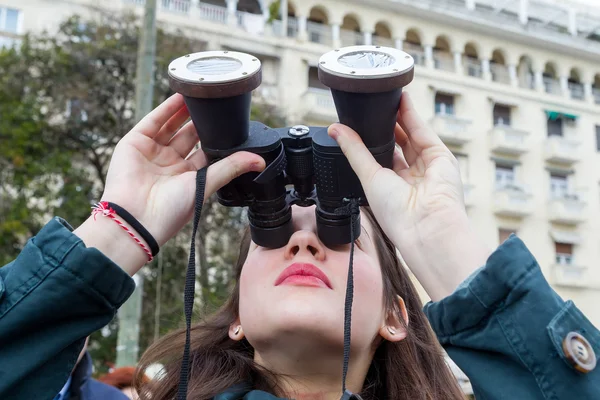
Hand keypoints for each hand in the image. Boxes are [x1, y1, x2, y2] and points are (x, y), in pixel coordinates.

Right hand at [75, 94, 263, 274]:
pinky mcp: (135, 143)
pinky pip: (153, 121)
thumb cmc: (170, 211)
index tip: (231, 123)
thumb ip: (230, 168)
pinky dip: (167, 108)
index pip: (205, 152)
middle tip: (217, 104)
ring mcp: (151, 153)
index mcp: (187, 178)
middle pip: (188, 136)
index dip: (216, 138)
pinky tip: (181, 96)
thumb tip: (260, 161)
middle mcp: (169, 164)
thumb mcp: (205, 185)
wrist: (135, 219)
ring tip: (201, 94)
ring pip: (171, 125)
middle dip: (202, 121)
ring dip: (185, 110)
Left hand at [328, 93, 489, 300]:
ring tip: (383, 98)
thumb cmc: (398, 214)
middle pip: (397, 145)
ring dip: (398, 116)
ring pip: (410, 135)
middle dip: (385, 127)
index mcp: (392, 189)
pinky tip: (400, 100)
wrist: (427, 225)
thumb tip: (334, 130)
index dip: (371, 142)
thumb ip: (354, 150)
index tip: (358, 125)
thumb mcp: (368, 177)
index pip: (382, 160)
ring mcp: (428, 167)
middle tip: (370, 108)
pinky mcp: (441, 157)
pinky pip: (422, 131)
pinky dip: (411, 114)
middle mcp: (411, 178)